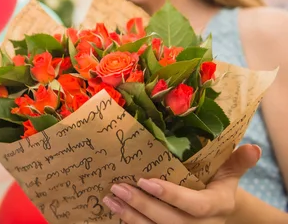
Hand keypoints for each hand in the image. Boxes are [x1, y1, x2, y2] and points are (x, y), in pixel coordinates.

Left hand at [102, 144, 260, 222]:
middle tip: (118, 186)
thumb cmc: (216, 185)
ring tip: (110, 198)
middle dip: (142, 205)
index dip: (170, 195)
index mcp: (216, 207)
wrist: (217, 213)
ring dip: (130, 216)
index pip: (194, 205)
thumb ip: (236, 161)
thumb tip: (253, 146)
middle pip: (169, 222)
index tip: (145, 180)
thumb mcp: (227, 173)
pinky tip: (113, 210)